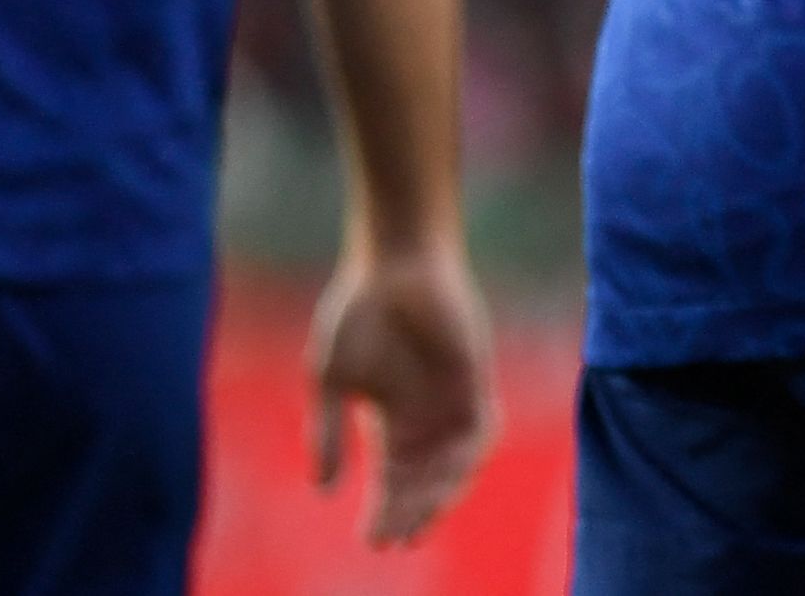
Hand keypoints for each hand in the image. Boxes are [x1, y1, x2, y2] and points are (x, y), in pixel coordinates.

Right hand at [308, 240, 497, 547]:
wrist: (394, 263)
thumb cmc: (358, 312)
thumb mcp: (331, 380)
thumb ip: (328, 433)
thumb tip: (323, 489)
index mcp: (391, 421)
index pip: (392, 481)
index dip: (386, 512)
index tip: (374, 542)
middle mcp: (425, 418)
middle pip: (424, 482)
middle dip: (412, 513)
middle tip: (398, 539)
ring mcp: (451, 400)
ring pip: (454, 465)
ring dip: (441, 495)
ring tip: (423, 521)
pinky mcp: (474, 379)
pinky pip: (481, 430)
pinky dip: (469, 458)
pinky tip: (453, 478)